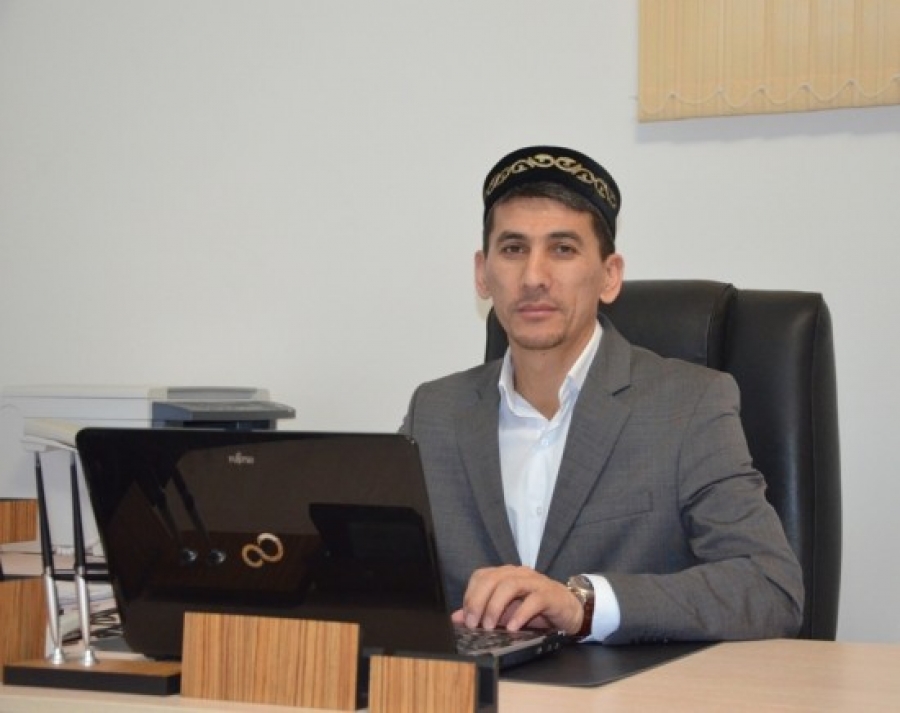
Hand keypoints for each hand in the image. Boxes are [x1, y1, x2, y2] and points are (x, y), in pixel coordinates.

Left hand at [450, 565, 583, 634]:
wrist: (569, 610)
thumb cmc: (536, 610)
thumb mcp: (506, 612)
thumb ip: (482, 612)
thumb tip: (457, 618)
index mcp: (505, 575)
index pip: (481, 576)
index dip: (470, 595)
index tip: (466, 618)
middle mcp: (518, 574)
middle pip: (492, 579)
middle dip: (479, 601)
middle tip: (474, 624)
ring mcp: (534, 582)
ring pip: (510, 585)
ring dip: (496, 606)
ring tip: (490, 626)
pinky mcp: (549, 595)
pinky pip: (533, 600)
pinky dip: (520, 614)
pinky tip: (512, 628)